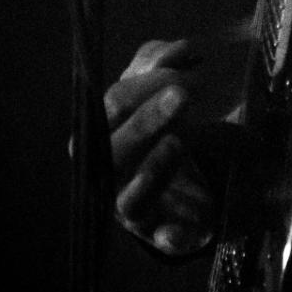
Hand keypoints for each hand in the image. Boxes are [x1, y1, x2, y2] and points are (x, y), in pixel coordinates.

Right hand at [105, 36, 234, 257]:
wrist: (186, 182)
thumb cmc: (164, 127)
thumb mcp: (162, 88)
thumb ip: (165, 62)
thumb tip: (182, 50)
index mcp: (105, 133)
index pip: (110, 109)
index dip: (144, 88)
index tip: (181, 74)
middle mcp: (111, 174)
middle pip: (113, 152)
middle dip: (146, 122)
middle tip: (184, 94)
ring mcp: (134, 209)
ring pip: (129, 200)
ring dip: (154, 170)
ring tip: (180, 141)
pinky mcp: (164, 235)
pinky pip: (164, 242)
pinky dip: (172, 236)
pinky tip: (180, 228)